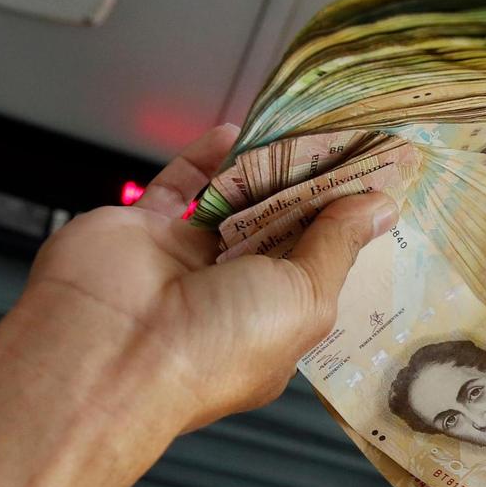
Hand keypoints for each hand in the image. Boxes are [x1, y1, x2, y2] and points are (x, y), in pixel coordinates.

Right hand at [23, 124, 398, 430]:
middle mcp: (232, 297)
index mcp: (277, 327)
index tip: (373, 188)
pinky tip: (237, 135)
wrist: (107, 351)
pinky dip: (207, 158)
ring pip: (235, 204)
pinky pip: (181, 185)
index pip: (320, 270)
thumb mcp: (305, 299)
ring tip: (300, 135)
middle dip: (309, 194)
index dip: (345, 231)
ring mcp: (187, 263)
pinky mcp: (145, 231)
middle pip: (281, 231)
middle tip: (342, 148)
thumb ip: (338, 246)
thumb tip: (377, 210)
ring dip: (264, 171)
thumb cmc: (212, 350)